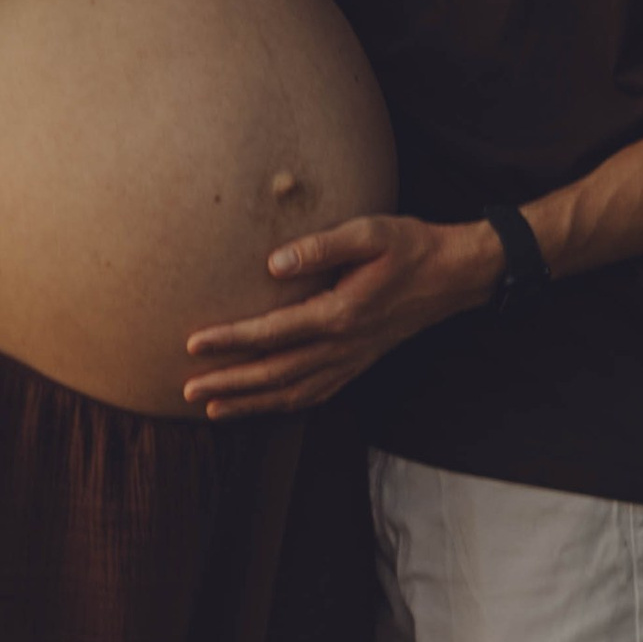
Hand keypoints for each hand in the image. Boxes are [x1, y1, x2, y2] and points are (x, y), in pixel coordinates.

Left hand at [181, 213, 501, 417]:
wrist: (454, 275)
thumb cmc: (410, 246)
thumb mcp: (369, 232)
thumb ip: (321, 247)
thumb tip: (272, 263)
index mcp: (340, 313)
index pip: (273, 333)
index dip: (230, 341)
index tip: (193, 345)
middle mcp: (343, 345)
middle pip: (275, 374)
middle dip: (229, 384)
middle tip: (188, 391)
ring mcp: (352, 360)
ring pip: (293, 392)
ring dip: (251, 403)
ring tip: (212, 409)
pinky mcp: (359, 363)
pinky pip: (316, 394)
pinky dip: (284, 405)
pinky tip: (263, 406)